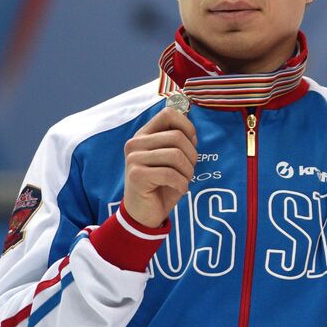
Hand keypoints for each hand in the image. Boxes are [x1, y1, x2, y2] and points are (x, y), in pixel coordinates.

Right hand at [122, 107, 198, 227]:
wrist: (145, 213)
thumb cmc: (162, 184)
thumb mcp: (172, 159)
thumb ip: (178, 139)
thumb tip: (190, 119)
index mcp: (144, 135)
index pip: (169, 113)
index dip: (188, 127)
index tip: (191, 144)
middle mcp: (135, 143)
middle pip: (178, 136)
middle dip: (192, 156)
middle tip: (188, 171)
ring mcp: (133, 159)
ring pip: (176, 155)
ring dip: (188, 172)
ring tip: (183, 180)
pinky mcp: (136, 175)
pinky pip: (171, 174)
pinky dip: (182, 184)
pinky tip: (178, 189)